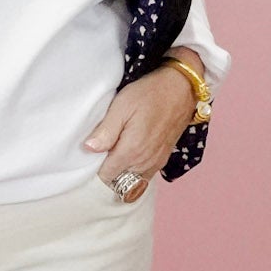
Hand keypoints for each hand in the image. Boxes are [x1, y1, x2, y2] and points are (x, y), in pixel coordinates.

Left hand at [82, 53, 200, 198]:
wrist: (181, 88)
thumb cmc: (149, 94)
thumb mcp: (121, 106)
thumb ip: (105, 131)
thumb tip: (89, 149)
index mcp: (131, 151)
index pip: (106, 176)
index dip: (95, 170)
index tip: (89, 159)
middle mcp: (145, 162)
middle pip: (119, 181)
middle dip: (108, 173)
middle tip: (100, 154)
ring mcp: (156, 162)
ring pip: (133, 181)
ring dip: (122, 173)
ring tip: (113, 154)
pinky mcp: (163, 159)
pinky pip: (145, 176)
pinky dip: (134, 172)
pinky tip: (128, 156)